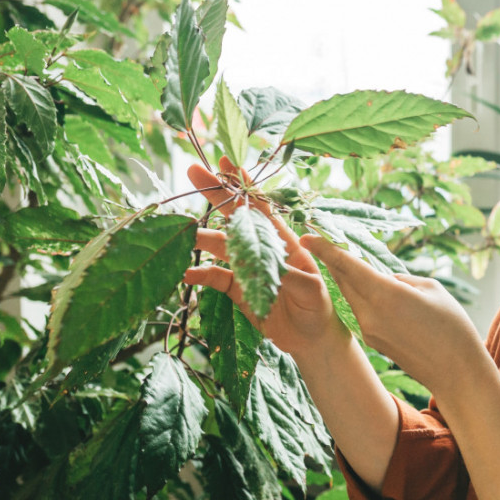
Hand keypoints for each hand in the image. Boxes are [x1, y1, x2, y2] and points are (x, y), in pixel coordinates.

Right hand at [184, 157, 345, 357]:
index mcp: (284, 241)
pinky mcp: (238, 289)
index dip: (244, 185)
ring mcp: (248, 267)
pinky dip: (199, 273)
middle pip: (235, 217)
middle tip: (193, 171)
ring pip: (221, 246)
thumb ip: (290, 276)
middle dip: (215, 194)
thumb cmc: (318, 308)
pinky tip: (184, 272)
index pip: (262, 207)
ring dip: (201, 238)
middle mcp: (263, 248)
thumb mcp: (310, 290)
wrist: (310, 338)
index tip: (226, 162)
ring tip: (181, 233)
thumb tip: (270, 266)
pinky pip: (215, 277)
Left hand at [300, 233, 483, 399]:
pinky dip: (363, 297)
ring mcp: (368, 330)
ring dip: (349, 279)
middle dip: (334, 262)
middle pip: (343, 280)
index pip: (347, 266)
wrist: (455, 372)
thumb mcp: (432, 289)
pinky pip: (362, 311)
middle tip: (323, 242)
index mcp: (386, 295)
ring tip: (352, 263)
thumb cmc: (451, 327)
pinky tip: (377, 294)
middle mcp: (370, 313)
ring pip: (351, 296)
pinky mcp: (373, 341)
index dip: (325, 250)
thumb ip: (401, 279)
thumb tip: (384, 280)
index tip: (307, 237)